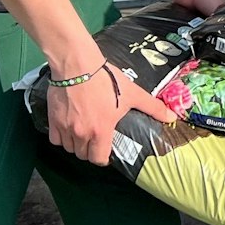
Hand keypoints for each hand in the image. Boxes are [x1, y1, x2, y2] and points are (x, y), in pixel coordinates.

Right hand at [46, 64, 178, 165]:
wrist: (77, 65)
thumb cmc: (105, 80)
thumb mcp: (132, 94)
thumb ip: (152, 107)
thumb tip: (172, 116)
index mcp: (101, 131)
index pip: (99, 159)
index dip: (104, 158)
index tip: (106, 152)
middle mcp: (81, 134)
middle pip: (83, 155)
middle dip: (91, 150)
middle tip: (97, 139)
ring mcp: (65, 128)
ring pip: (69, 148)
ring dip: (76, 145)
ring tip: (84, 134)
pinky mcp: (52, 120)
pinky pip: (55, 139)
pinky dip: (61, 137)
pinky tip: (69, 128)